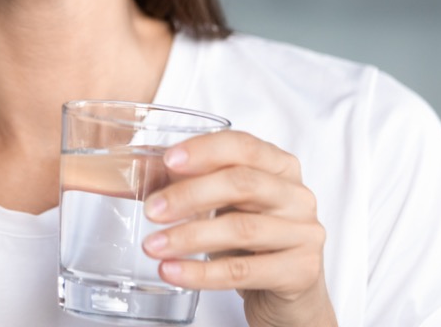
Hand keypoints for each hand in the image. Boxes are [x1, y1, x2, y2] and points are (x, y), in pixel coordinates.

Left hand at [142, 131, 336, 326]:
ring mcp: (304, 233)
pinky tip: (173, 271)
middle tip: (152, 210)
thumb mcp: (225, 206)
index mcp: (280, 166)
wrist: (288, 295)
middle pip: (242, 184)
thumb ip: (189, 186)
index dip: (204, 150)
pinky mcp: (300, 271)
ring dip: (189, 236)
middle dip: (190, 195)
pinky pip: (243, 270)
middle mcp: (297, 195)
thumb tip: (137, 177)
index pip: (243, 146)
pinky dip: (201, 273)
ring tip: (153, 245)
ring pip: (241, 228)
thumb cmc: (253, 241)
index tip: (168, 161)